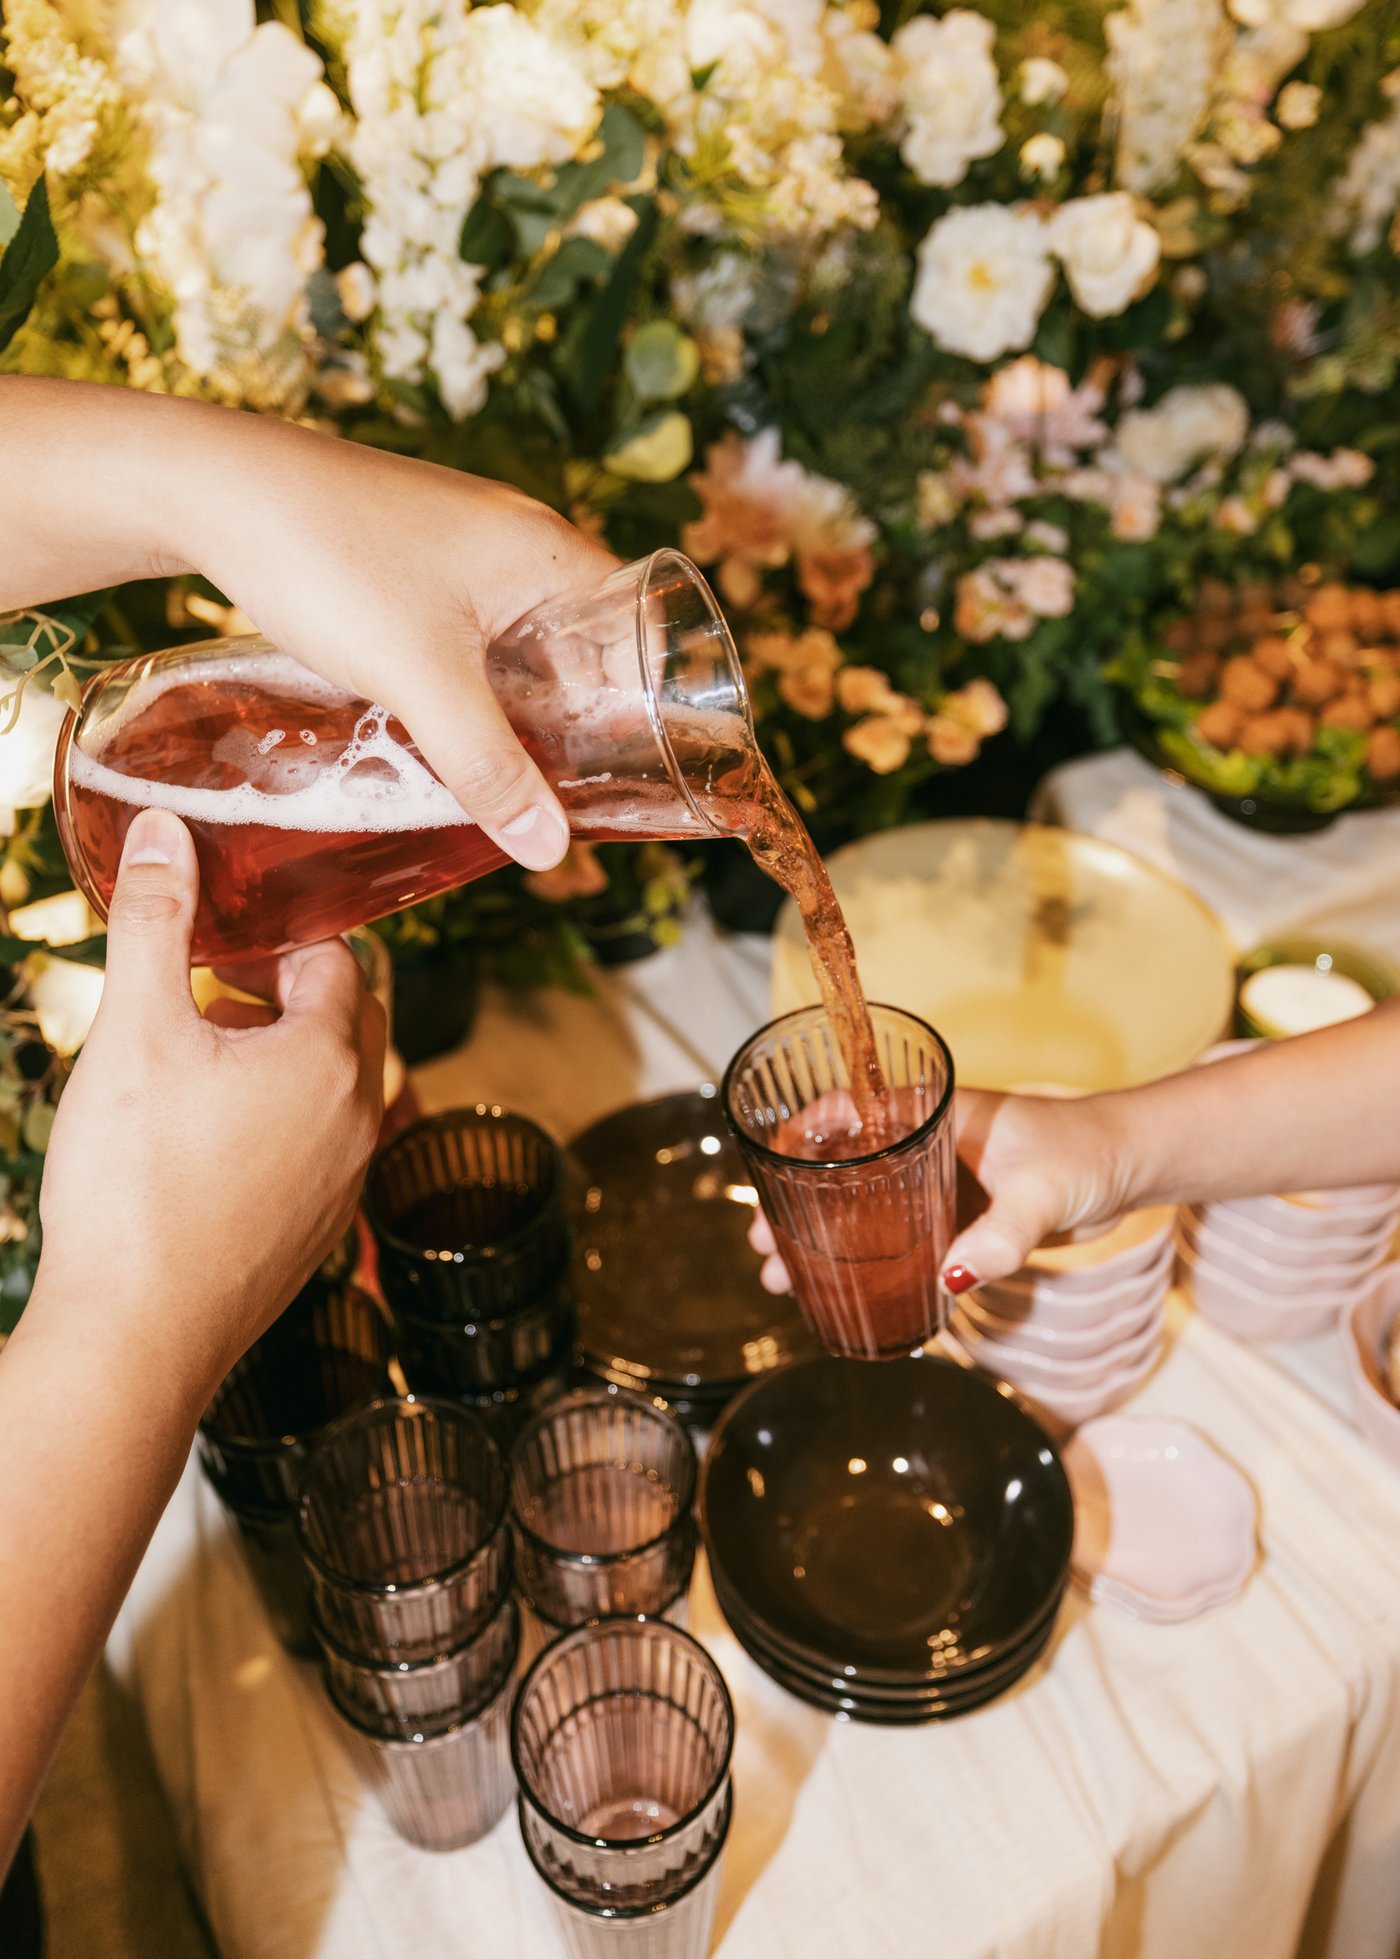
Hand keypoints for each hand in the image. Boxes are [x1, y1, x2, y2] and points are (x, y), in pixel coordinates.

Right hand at [32, 805, 385, 1403]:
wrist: (135, 1340)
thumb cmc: (136, 1189)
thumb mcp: (136, 1030)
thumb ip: (154, 921)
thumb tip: (161, 832)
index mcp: (333, 1060)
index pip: (341, 960)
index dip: (283, 930)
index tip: (225, 925)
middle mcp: (359, 1119)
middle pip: (345, 1020)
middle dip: (285, 987)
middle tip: (211, 976)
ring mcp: (343, 1184)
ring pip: (331, 1087)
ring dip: (277, 1052)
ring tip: (197, 1047)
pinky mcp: (313, 1233)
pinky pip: (313, 1147)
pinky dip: (274, 1116)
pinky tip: (202, 1130)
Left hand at [154, 405, 617, 870]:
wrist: (212, 489)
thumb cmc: (328, 562)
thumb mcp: (421, 679)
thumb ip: (488, 768)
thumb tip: (550, 851)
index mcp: (547, 551)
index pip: (640, 636)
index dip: (646, 709)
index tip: (633, 780)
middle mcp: (516, 542)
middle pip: (582, 649)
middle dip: (576, 726)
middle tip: (569, 802)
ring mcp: (460, 551)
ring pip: (518, 650)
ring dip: (515, 713)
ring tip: (508, 783)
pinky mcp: (409, 565)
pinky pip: (467, 640)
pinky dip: (467, 690)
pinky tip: (441, 738)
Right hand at [748, 1087, 1132, 1294]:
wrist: (1133, 1165)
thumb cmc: (1087, 1153)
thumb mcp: (1041, 1192)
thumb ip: (1003, 1234)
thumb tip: (952, 1279)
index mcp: (936, 1114)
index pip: (850, 1113)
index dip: (802, 1142)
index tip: (770, 1176)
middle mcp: (928, 1143)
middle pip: (845, 1169)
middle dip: (799, 1206)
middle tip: (764, 1245)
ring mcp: (942, 1181)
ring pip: (868, 1208)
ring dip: (826, 1240)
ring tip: (786, 1278)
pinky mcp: (963, 1215)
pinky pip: (903, 1236)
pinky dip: (871, 1259)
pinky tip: (847, 1289)